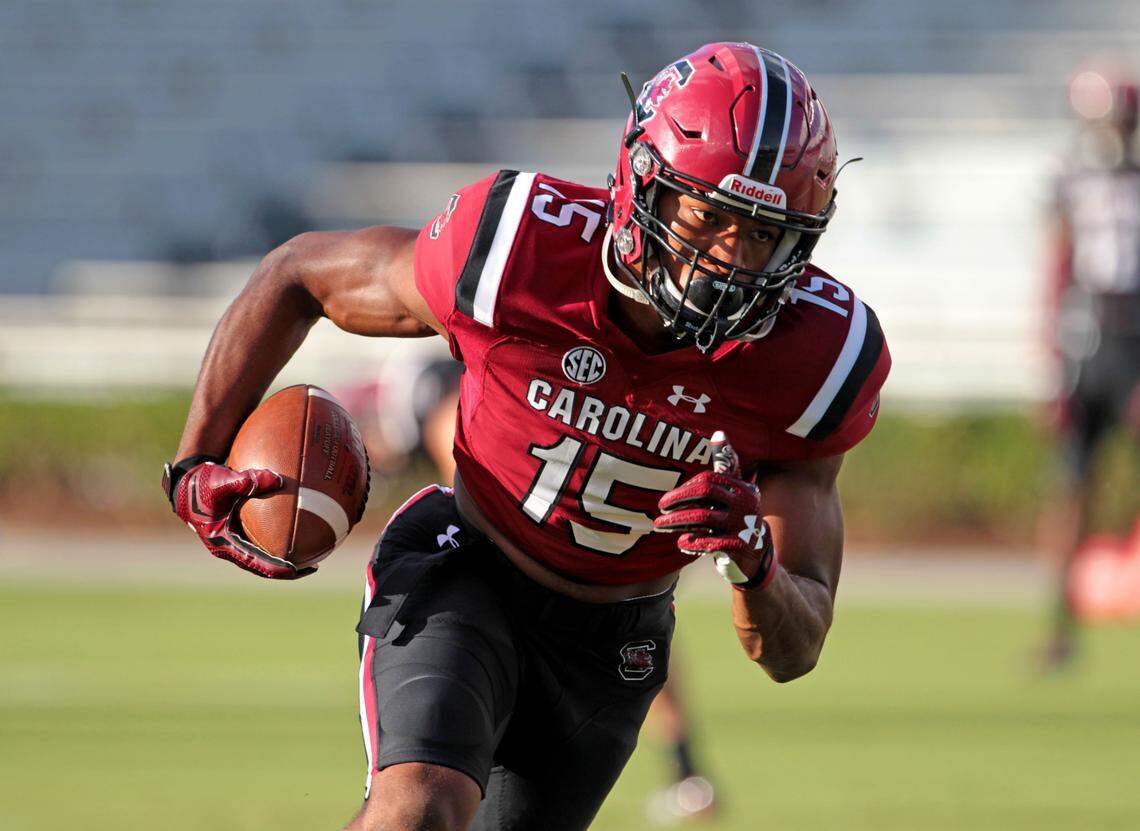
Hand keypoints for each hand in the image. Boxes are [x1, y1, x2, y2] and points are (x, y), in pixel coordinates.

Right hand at [168, 460, 313, 579]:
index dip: (278, 569)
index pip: (256, 563)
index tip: (299, 569)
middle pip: (262, 566)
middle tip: (312, 566)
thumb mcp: (221, 481)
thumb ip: (247, 479)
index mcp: (223, 544)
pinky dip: (277, 539)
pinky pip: (260, 541)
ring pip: (261, 556)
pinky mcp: (235, 533)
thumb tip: (277, 478)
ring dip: (283, 559)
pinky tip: (296, 530)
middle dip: (287, 569)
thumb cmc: (201, 483)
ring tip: (309, 555)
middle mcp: (229, 547)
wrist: (184, 484)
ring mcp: (232, 542)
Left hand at [653, 431, 776, 588]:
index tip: (668, 499)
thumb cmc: (736, 512)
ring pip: (702, 518)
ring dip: (676, 522)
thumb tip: (718, 432)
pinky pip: (708, 542)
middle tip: (660, 509)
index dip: (684, 488)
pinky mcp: (738, 546)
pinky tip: (681, 542)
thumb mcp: (734, 488)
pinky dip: (691, 542)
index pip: (706, 479)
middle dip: (677, 500)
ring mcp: (742, 525)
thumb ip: (724, 462)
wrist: (757, 550)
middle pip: (703, 493)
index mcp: (740, 487)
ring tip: (660, 526)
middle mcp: (743, 502)